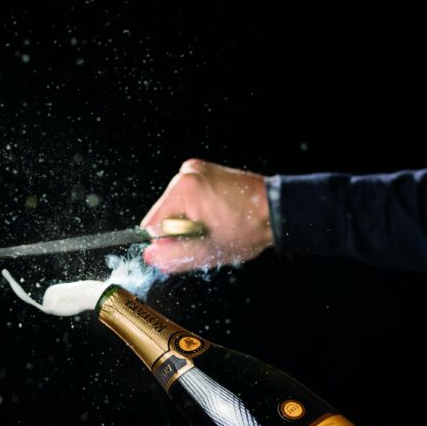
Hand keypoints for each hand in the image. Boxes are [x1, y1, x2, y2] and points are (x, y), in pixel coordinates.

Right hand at [141, 159, 272, 273]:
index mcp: (184, 188)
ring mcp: (197, 169)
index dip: (169, 242)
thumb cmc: (248, 228)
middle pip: (165, 214)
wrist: (277, 210)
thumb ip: (174, 255)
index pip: (153, 224)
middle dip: (181, 231)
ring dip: (191, 222)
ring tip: (217, 225)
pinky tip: (217, 216)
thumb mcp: (208, 251)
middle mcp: (187, 172)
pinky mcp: (205, 172)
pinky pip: (189, 199)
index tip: (192, 244)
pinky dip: (198, 212)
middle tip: (209, 235)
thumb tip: (150, 256)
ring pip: (177, 208)